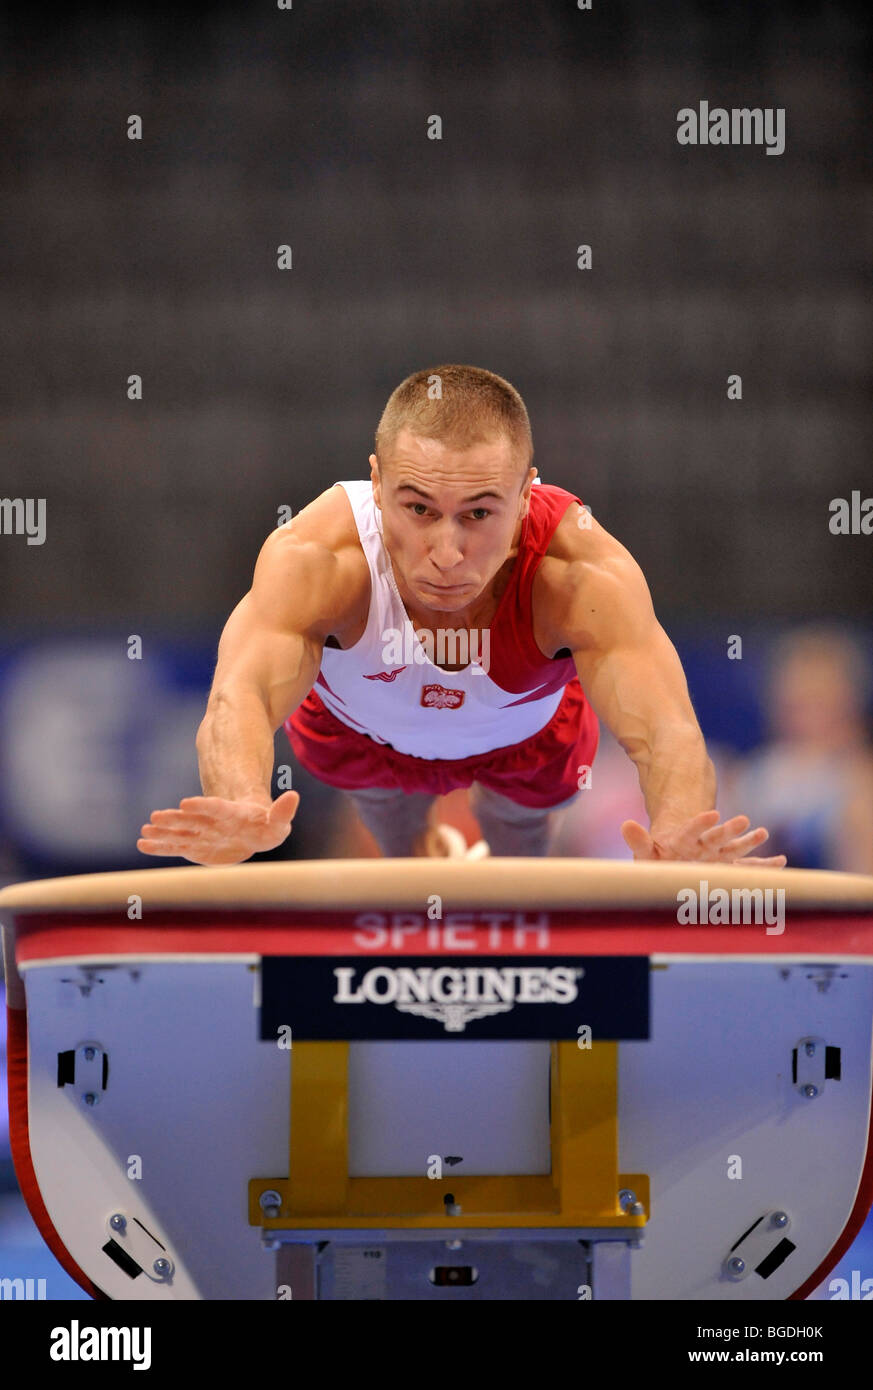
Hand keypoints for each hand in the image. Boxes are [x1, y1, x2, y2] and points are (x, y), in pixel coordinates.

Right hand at [137, 790, 300, 865]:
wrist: (249, 833)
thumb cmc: (265, 827)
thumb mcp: (278, 823)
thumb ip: (283, 812)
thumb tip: (293, 796)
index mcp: (230, 814)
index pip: (216, 808)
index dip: (202, 805)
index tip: (186, 803)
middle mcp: (211, 822)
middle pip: (191, 819)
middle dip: (174, 819)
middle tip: (156, 816)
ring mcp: (199, 833)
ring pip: (179, 832)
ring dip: (163, 831)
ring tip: (145, 829)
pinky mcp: (192, 847)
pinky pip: (174, 846)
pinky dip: (159, 846)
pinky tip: (143, 843)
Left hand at [620, 809, 786, 866]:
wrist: (673, 858)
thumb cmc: (658, 857)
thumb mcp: (645, 851)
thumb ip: (638, 841)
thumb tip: (625, 825)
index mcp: (683, 841)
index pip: (691, 830)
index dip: (700, 823)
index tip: (713, 812)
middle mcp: (704, 846)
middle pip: (717, 837)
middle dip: (729, 830)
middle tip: (743, 819)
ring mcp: (719, 856)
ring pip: (735, 848)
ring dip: (749, 841)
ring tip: (762, 832)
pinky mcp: (728, 867)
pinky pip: (748, 867)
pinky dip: (764, 865)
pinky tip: (781, 861)